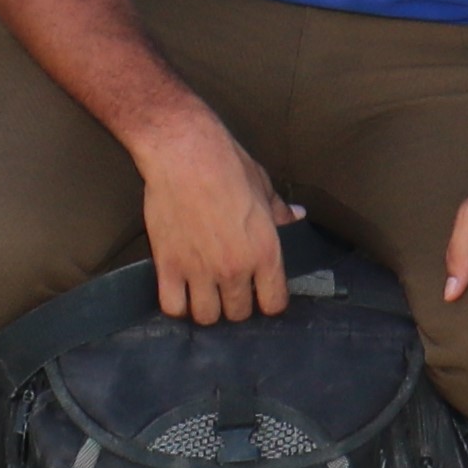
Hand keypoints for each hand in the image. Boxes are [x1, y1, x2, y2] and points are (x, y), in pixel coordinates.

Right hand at [135, 113, 304, 324]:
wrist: (183, 151)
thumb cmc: (226, 164)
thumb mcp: (262, 186)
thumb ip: (280, 212)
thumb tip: (298, 218)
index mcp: (265, 251)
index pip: (274, 304)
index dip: (268, 300)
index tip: (260, 292)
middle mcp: (235, 268)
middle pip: (238, 313)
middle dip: (235, 303)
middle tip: (227, 287)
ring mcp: (200, 270)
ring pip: (207, 317)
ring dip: (206, 306)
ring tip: (203, 290)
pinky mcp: (169, 266)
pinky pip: (173, 307)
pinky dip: (176, 304)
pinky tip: (179, 290)